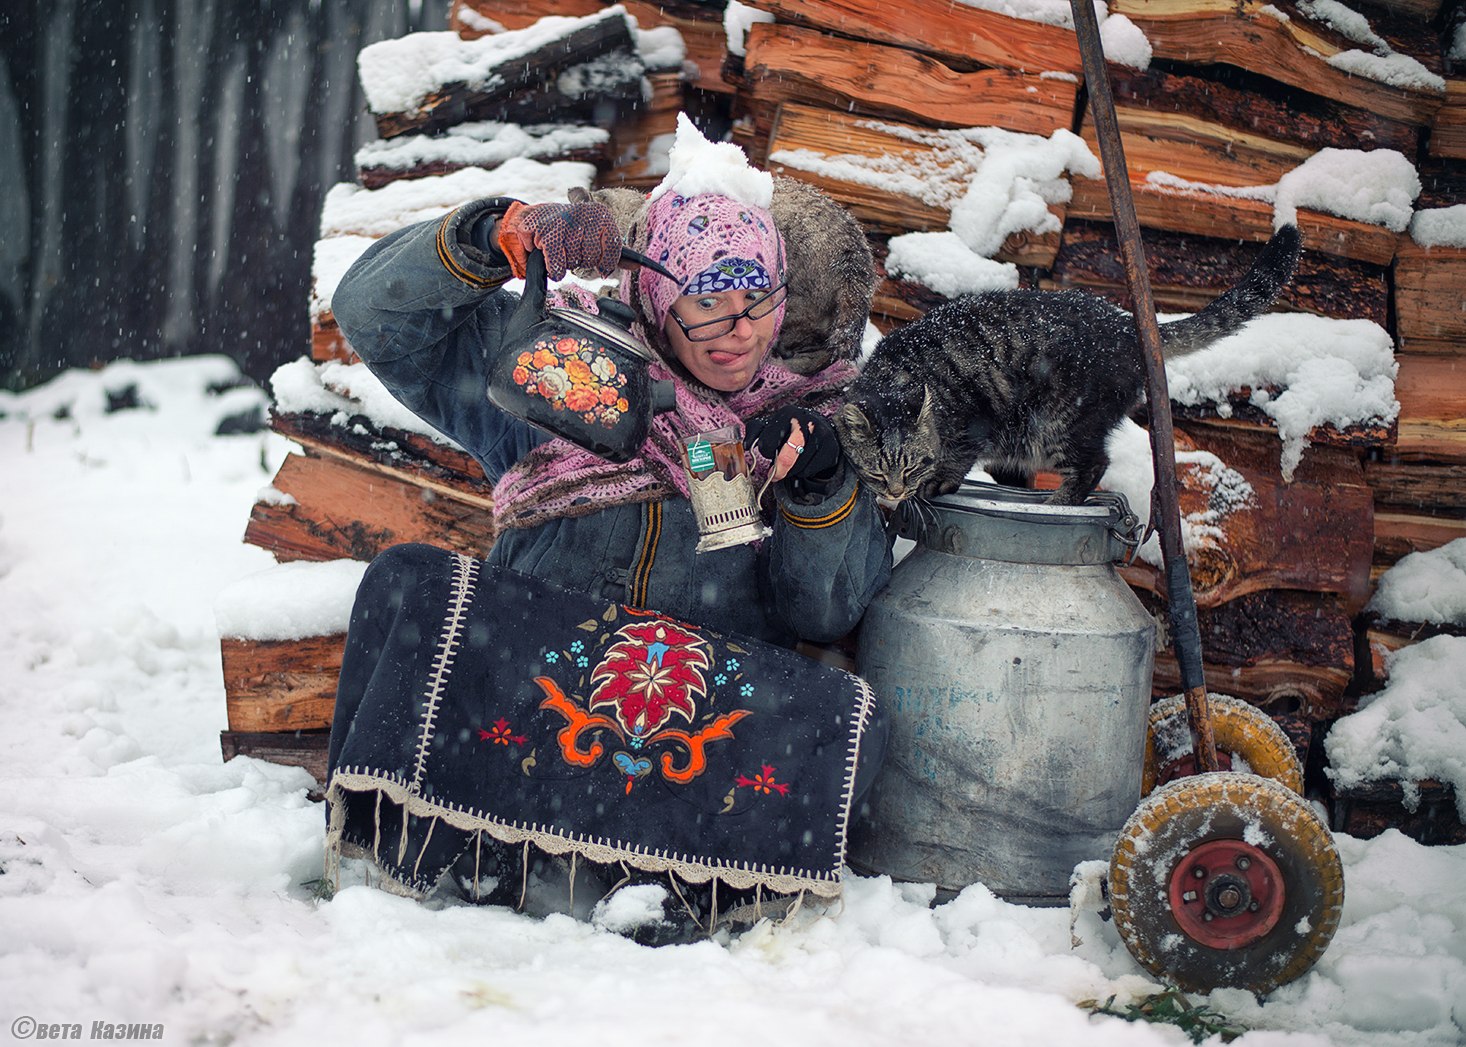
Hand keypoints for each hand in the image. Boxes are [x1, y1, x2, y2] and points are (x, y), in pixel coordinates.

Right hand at [496, 200, 622, 279]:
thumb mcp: (596, 236)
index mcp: (600, 214)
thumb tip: (638, 265)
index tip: (601, 266)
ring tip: (562, 249)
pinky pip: (556, 265)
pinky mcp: (543, 232)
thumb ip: (615, 253)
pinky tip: (552, 260)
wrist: (539, 219)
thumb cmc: (573, 231)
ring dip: (567, 263)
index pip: (613, 247)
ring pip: (574, 262)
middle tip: (574, 250)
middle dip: (582, 261)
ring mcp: (562, 222)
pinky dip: (555, 270)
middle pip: (591, 257)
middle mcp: (583, 214)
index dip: (606, 262)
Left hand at [746, 407, 842, 487]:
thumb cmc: (790, 428)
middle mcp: (806, 422)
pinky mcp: (831, 449)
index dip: (766, 452)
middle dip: (779, 470)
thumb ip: (754, 432)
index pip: (768, 443)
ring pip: (798, 467)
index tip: (768, 453)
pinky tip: (804, 461)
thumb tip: (745, 445)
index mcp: (787, 414)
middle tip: (775, 474)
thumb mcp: (770, 425)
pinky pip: (810, 471)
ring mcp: (821, 435)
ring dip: (791, 471)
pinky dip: (804, 472)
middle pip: (787, 457)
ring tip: (792, 462)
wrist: (820, 426)